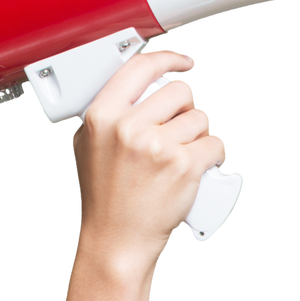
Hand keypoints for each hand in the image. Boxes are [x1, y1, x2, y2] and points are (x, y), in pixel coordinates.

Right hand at [70, 49, 225, 267]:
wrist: (116, 240)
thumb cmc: (103, 201)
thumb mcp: (86, 148)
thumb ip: (105, 116)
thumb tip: (131, 90)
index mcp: (102, 117)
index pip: (139, 68)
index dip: (167, 59)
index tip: (181, 61)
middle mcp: (128, 128)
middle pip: (178, 92)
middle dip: (183, 109)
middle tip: (176, 129)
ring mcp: (157, 146)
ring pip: (199, 118)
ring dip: (196, 135)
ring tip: (178, 155)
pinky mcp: (183, 166)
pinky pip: (213, 144)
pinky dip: (210, 155)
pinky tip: (193, 167)